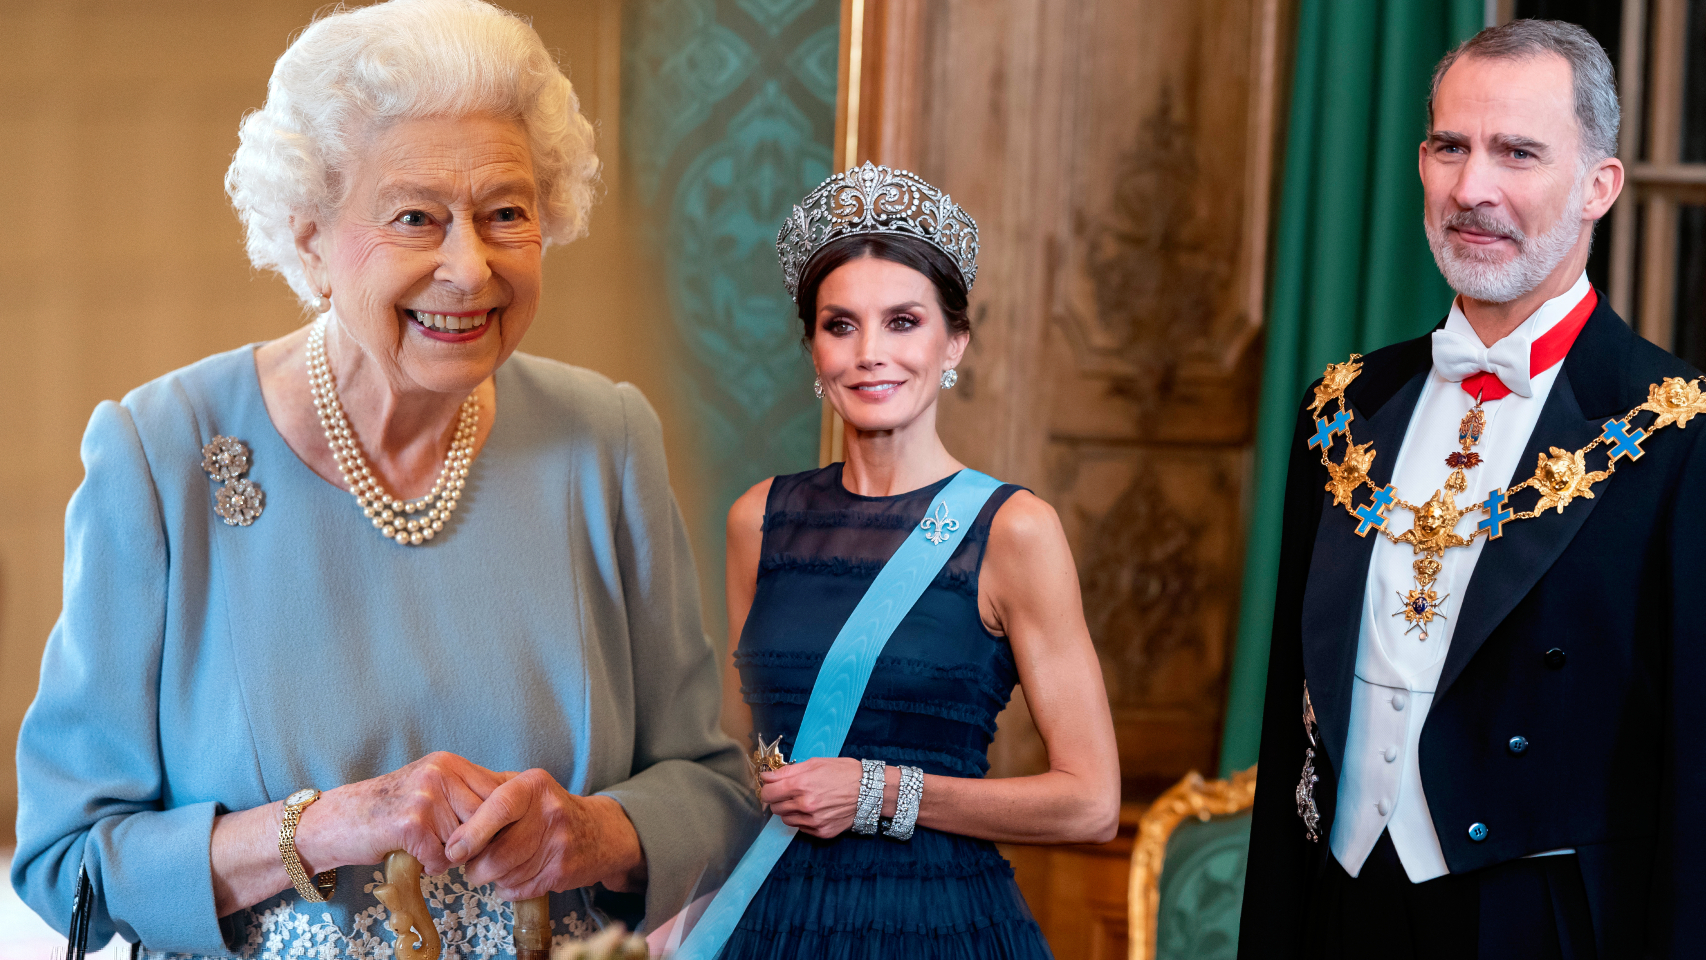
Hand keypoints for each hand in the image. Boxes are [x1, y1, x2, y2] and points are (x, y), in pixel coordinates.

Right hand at [294, 751, 509, 875]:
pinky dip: (431, 865)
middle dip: (477, 841)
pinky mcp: (411, 824)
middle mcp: (440, 773)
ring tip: (429, 847)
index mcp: (449, 763)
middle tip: (458, 848)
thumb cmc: (390, 809)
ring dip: (451, 854)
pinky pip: (442, 857)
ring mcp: (426, 797)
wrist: (339, 820)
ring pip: (466, 840)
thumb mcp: (432, 787)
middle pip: (486, 818)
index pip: (499, 791)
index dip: (501, 820)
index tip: (496, 835)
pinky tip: (415, 855)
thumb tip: (517, 804)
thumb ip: (467, 792)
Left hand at [444, 769, 645, 899]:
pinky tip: (513, 876)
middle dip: (476, 867)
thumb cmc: (549, 809)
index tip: (454, 850)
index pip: (498, 808)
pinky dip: (508, 888)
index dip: (471, 833)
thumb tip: (451, 820)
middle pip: (499, 852)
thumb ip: (490, 793)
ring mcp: (560, 843)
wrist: (600, 832)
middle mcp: (550, 811)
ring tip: (494, 869)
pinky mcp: (563, 871)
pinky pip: (520, 888)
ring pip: (507, 874)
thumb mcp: (526, 787)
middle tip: (470, 866)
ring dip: (491, 878)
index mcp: (534, 786)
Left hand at [760, 757, 862, 838]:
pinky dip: (802, 819)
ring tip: (803, 800)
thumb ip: (787, 771)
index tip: (771, 785)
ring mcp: (813, 821)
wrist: (870, 790)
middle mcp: (805, 805)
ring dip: (789, 810)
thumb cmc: (844, 772)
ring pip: (786, 819)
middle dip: (777, 798)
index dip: (767, 788)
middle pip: (774, 807)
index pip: (768, 793)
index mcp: (801, 785)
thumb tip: (767, 776)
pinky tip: (813, 809)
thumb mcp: (815, 763)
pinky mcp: (822, 832)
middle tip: (788, 791)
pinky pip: (800, 828)